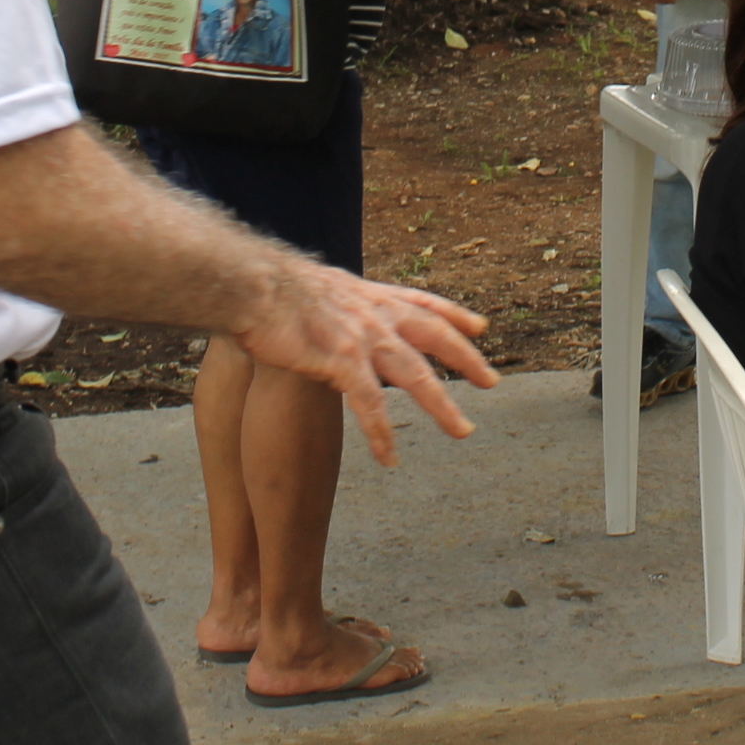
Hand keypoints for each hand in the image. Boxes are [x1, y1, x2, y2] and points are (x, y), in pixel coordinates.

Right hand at [234, 262, 498, 466]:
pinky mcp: (342, 362)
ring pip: (416, 376)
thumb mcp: (321, 288)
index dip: (454, 315)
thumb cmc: (276, 289)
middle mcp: (376, 314)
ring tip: (463, 432)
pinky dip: (382, 433)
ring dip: (442, 407)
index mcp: (372, 295)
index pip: (424, 302)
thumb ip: (340, 302)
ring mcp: (363, 338)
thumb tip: (339, 308)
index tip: (480, 327)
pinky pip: (371, 405)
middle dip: (466, 360)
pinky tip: (390, 458)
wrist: (254, 286)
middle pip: (435, 338)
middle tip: (490, 382)